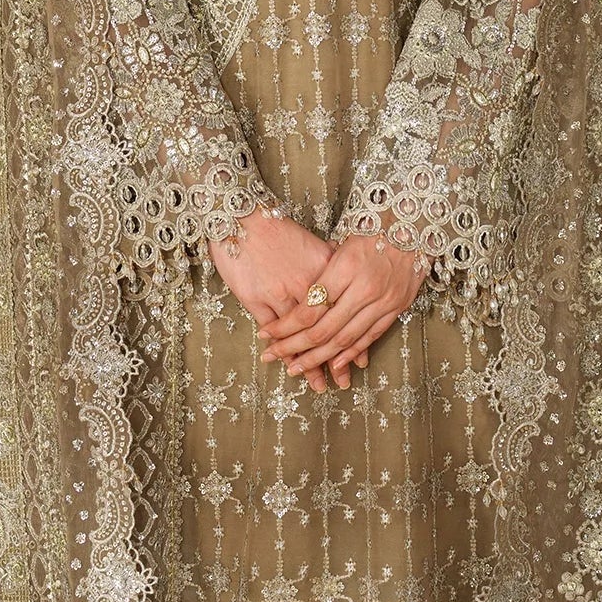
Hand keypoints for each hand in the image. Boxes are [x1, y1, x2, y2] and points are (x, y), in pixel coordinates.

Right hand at [206, 212, 369, 390]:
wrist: (243, 217)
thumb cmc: (278, 229)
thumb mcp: (313, 244)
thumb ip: (332, 267)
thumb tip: (348, 285)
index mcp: (325, 271)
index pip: (344, 313)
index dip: (352, 341)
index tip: (358, 363)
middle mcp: (307, 286)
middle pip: (324, 330)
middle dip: (333, 361)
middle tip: (340, 385)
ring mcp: (280, 294)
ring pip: (299, 336)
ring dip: (307, 363)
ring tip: (317, 384)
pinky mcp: (255, 298)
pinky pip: (272, 330)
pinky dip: (281, 348)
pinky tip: (286, 362)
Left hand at [255, 231, 428, 379]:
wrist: (416, 223)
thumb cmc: (373, 225)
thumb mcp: (342, 241)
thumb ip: (323, 270)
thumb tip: (298, 296)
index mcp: (345, 267)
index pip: (309, 308)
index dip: (285, 326)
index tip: (266, 334)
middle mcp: (364, 288)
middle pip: (323, 329)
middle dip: (294, 347)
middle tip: (272, 357)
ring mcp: (383, 301)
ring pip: (345, 339)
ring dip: (318, 358)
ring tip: (297, 369)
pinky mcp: (397, 308)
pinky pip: (370, 336)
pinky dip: (351, 352)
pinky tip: (334, 364)